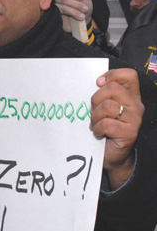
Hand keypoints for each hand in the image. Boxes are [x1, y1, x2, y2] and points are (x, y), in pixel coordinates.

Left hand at [90, 69, 143, 189]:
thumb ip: (103, 95)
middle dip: (96, 99)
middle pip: (113, 89)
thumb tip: (94, 83)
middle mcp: (136, 105)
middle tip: (94, 111)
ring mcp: (134, 119)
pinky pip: (106, 123)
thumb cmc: (105, 129)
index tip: (98, 83)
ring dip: (95, 116)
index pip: (129, 75)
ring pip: (108, 106)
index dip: (112, 75)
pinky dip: (97, 128)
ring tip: (96, 123)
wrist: (112, 155)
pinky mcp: (129, 133)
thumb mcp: (104, 108)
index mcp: (131, 95)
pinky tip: (99, 133)